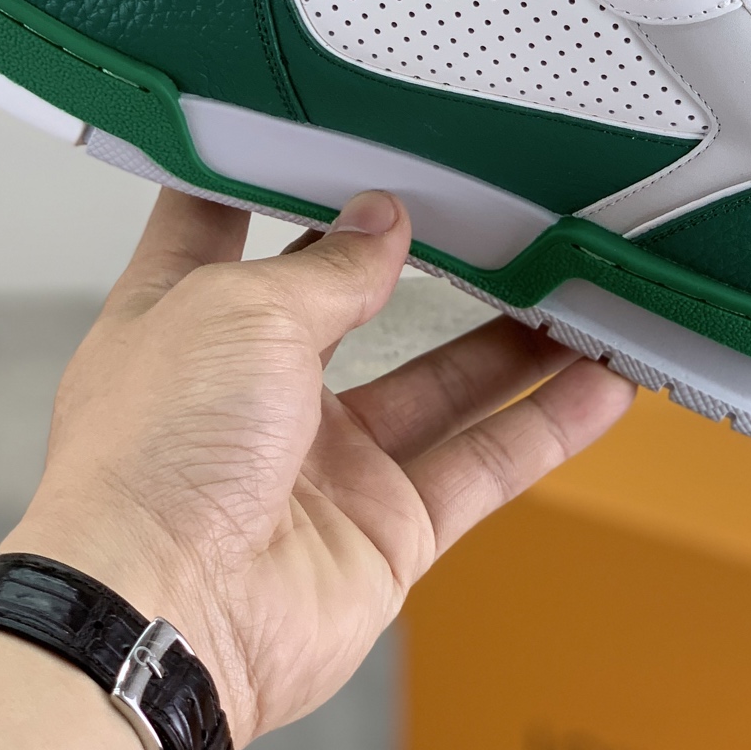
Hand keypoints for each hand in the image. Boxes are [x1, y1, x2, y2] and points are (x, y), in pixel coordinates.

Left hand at [5, 188, 634, 747]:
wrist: (160, 616)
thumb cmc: (150, 458)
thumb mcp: (242, 308)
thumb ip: (328, 267)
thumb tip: (381, 224)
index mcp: (185, 319)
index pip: (219, 225)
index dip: (262, 177)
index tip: (315, 134)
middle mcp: (251, 391)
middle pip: (350, 305)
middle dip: (415, 259)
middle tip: (488, 208)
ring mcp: (320, 464)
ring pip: (439, 384)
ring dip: (510, 340)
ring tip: (575, 286)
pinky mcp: (382, 530)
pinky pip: (480, 466)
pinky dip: (544, 426)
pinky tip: (600, 384)